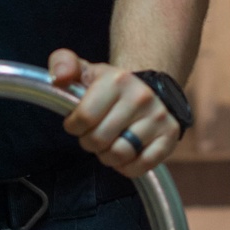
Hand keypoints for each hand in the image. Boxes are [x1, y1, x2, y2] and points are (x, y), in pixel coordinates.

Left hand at [49, 48, 180, 176]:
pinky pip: (142, 166)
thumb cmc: (109, 85)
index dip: (74, 126)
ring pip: (120, 155)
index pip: (84, 118)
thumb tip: (59, 77)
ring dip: (108, 156)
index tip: (77, 122)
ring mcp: (158, 117)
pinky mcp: (170, 136)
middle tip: (94, 134)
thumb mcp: (85, 70)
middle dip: (89, 142)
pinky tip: (125, 153)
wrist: (148, 89)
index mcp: (117, 80)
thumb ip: (63, 63)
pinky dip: (128, 166)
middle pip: (99, 140)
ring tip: (109, 143)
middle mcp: (141, 97)